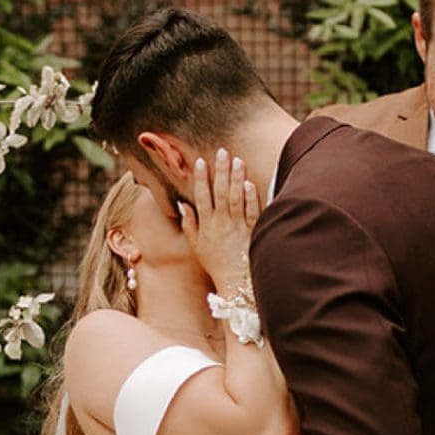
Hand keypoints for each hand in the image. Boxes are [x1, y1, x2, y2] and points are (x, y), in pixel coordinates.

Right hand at [178, 150, 259, 300]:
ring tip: (237, 160)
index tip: (200, 161)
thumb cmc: (216, 263)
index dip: (200, 179)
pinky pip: (251, 212)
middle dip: (220, 171)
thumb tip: (183, 204)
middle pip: (220, 193)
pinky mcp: (252, 232)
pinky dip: (250, 198)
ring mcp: (237, 227)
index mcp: (206, 225)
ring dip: (236, 179)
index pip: (201, 197)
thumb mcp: (196, 246)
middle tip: (222, 151)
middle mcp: (221, 224)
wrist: (236, 282)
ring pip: (236, 199)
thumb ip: (189, 224)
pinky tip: (249, 183)